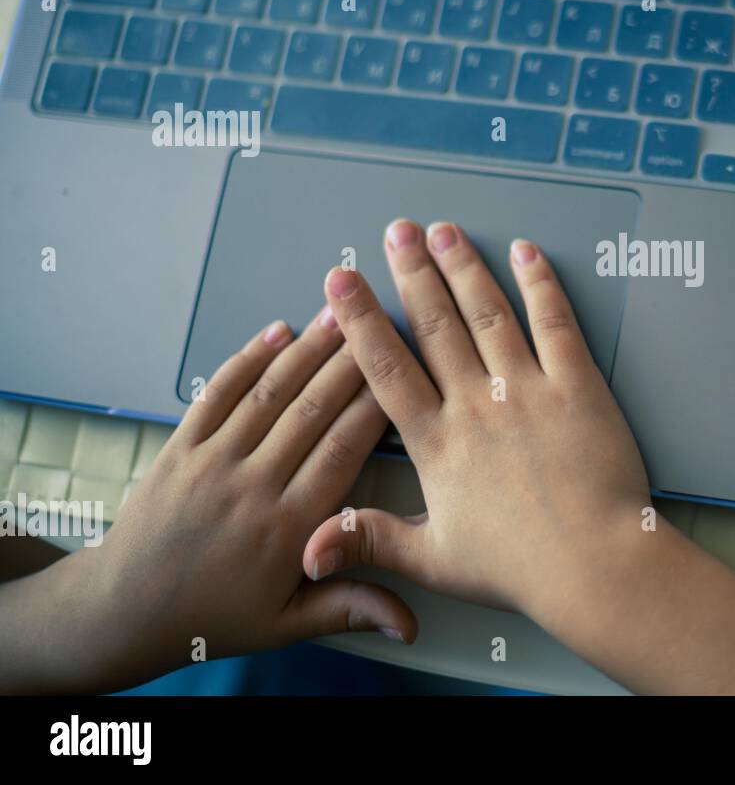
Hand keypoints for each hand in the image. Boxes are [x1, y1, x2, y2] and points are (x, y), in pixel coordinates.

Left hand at [4, 312, 417, 692]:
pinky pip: (216, 394)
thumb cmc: (210, 618)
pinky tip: (275, 332)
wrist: (123, 613)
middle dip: (351, 362)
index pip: (344, 451)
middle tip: (381, 322)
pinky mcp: (179, 449)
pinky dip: (246, 359)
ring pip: (269, 394)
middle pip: (313, 411)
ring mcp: (212, 463)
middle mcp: (251, 487)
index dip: (376, 407)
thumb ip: (349, 608)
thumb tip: (409, 623)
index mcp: (287, 528)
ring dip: (307, 350)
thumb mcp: (286, 624)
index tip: (404, 373)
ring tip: (338, 313)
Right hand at [303, 220, 651, 617]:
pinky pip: (555, 323)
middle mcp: (476, 405)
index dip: (361, 319)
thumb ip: (370, 539)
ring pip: (488, 313)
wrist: (593, 565)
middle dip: (412, 272)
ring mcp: (527, 390)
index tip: (340, 280)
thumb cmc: (519, 568)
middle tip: (396, 231)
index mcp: (437, 443)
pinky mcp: (577, 386)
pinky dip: (540, 284)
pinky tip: (526, 254)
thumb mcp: (433, 560)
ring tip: (444, 230)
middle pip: (436, 325)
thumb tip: (308, 547)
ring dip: (464, 267)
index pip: (386, 368)